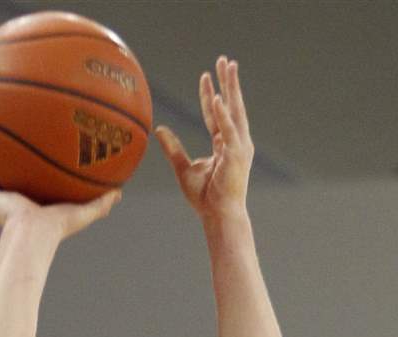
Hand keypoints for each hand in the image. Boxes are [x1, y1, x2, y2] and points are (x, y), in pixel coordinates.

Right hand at [0, 154, 119, 239]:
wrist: (33, 234)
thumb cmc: (57, 227)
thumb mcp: (83, 212)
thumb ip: (101, 204)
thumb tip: (119, 192)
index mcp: (35, 203)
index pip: (34, 186)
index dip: (34, 176)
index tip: (34, 161)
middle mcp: (15, 201)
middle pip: (9, 180)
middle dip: (6, 167)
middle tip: (5, 148)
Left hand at [154, 56, 253, 219]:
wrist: (218, 217)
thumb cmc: (205, 199)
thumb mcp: (183, 168)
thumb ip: (173, 148)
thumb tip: (158, 129)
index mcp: (224, 145)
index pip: (217, 115)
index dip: (210, 96)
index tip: (205, 76)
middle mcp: (235, 143)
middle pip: (231, 106)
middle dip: (229, 82)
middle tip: (225, 59)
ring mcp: (239, 148)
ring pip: (235, 111)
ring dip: (231, 88)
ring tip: (228, 67)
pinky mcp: (237, 156)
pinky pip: (229, 131)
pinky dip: (223, 115)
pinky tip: (218, 98)